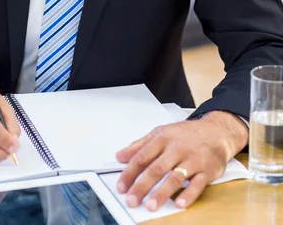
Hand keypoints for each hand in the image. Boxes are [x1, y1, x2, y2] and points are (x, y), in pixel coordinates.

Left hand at [116, 111, 247, 211]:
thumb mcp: (160, 133)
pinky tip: (179, 203)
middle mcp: (176, 149)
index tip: (121, 186)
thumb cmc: (186, 134)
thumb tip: (120, 156)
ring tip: (150, 205)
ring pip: (175, 177)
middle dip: (142, 186)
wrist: (216, 131)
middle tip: (131, 200)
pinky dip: (188, 194)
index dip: (130, 172)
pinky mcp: (206, 170)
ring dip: (162, 192)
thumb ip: (139, 145)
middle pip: (156, 168)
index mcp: (163, 139)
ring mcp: (192, 160)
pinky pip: (197, 184)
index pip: (142, 157)